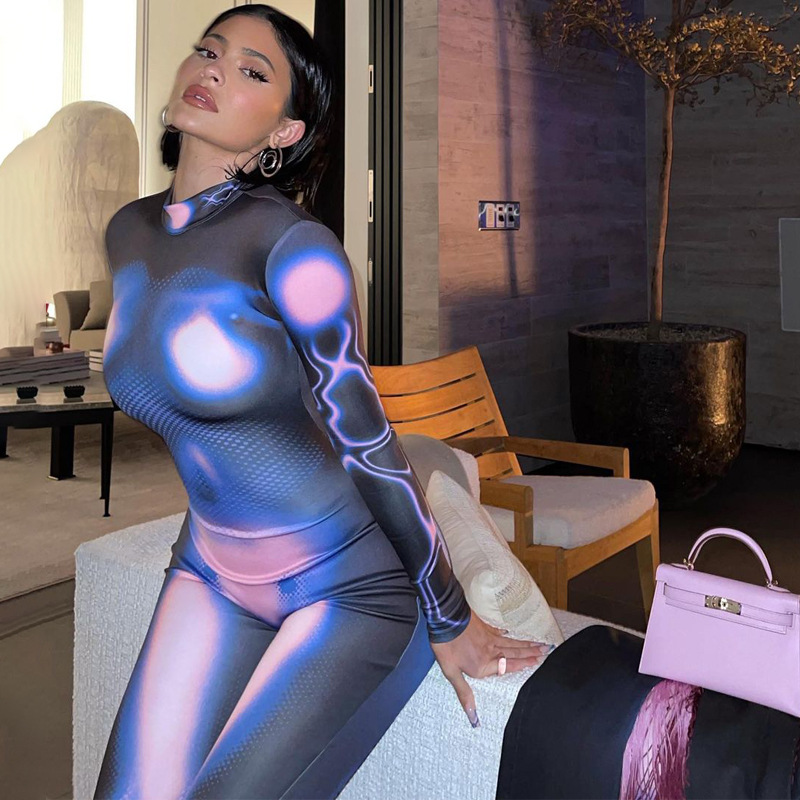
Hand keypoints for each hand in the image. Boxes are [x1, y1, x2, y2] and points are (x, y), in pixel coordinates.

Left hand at [431, 611, 553, 727]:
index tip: (539, 661)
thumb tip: (473, 716)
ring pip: (511, 642)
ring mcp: (489, 638)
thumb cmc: (447, 646)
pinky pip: (499, 632)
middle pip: (515, 653)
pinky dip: (507, 633)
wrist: (445, 618)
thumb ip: (464, 693)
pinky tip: (509, 632)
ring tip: (538, 643)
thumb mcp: (451, 672)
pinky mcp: (484, 627)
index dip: (525, 664)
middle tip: (546, 650)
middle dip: (531, 652)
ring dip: (525, 643)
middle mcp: (491, 652)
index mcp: (484, 666)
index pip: (509, 667)